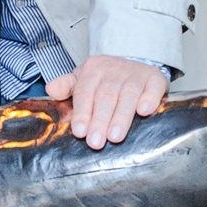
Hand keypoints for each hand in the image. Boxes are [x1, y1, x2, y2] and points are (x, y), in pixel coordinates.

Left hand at [45, 55, 168, 150]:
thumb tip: (51, 89)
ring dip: (121, 116)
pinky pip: (153, 87)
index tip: (80, 132)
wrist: (135, 64)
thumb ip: (66, 86)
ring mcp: (136, 73)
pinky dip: (150, 99)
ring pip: (128, 94)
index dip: (82, 113)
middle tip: (96, 142)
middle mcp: (114, 69)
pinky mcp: (155, 78)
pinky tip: (144, 111)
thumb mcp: (83, 79)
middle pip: (105, 96)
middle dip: (100, 120)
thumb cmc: (105, 79)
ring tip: (115, 136)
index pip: (85, 92)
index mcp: (93, 69)